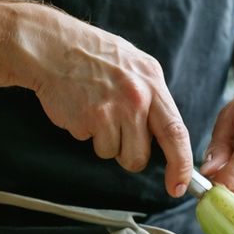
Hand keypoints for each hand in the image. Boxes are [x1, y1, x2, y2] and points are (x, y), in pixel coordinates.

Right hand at [12, 3, 192, 196]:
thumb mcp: (135, 66)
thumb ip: (152, 97)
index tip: (179, 186)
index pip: (177, 132)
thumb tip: (165, 133)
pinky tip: (80, 108)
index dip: (181, 165)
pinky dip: (85, 133)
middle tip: (117, 134)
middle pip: (141, 155)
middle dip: (130, 157)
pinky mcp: (89, 118)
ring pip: (115, 153)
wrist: (52, 47)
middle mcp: (138, 97)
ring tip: (96, 112)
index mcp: (153, 83)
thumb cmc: (93, 56)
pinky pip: (91, 143)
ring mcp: (113, 109)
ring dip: (104, 141)